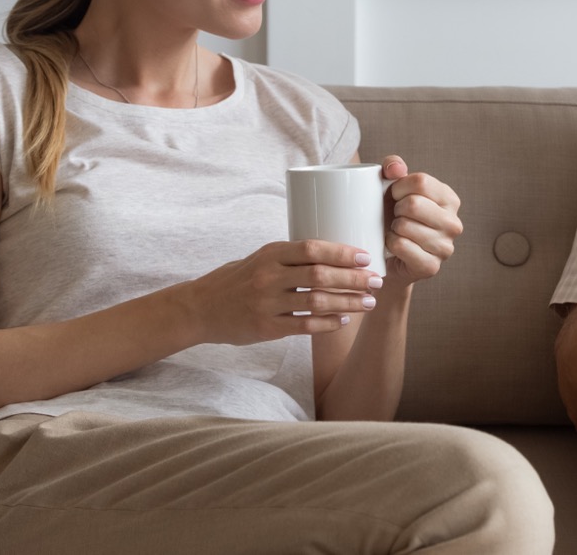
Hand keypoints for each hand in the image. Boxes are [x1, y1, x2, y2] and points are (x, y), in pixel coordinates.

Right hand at [187, 240, 381, 344]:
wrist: (201, 308)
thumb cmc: (237, 280)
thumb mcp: (260, 258)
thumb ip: (291, 257)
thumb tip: (335, 253)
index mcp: (270, 254)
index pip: (312, 249)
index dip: (342, 253)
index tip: (365, 257)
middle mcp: (268, 277)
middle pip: (319, 275)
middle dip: (353, 278)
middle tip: (376, 280)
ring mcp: (267, 304)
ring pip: (316, 301)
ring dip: (347, 302)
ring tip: (368, 302)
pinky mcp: (266, 328)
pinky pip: (305, 326)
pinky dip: (328, 323)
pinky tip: (344, 320)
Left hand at [380, 155, 462, 285]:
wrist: (387, 255)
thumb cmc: (393, 215)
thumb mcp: (392, 185)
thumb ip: (393, 166)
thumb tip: (396, 169)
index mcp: (449, 199)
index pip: (420, 181)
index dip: (398, 187)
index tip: (394, 196)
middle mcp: (453, 223)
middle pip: (413, 204)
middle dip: (395, 209)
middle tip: (396, 217)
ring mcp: (445, 247)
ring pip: (405, 226)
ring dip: (393, 227)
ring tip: (397, 231)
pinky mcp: (431, 266)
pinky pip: (401, 246)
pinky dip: (390, 243)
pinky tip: (394, 245)